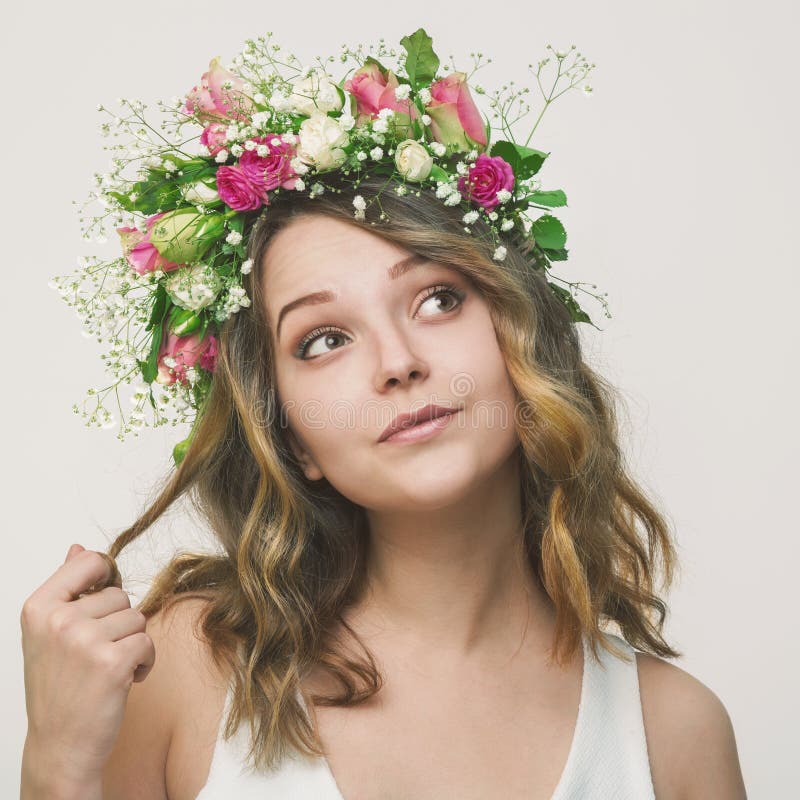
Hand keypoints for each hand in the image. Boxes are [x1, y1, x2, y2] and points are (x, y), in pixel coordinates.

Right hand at [20, 544, 155, 783]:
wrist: (60, 745)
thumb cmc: (58, 688)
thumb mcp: (49, 634)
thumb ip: (67, 588)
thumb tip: (78, 548)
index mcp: (39, 607)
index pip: (89, 562)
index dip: (105, 578)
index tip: (100, 603)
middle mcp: (59, 620)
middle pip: (119, 595)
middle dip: (118, 623)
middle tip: (96, 655)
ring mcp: (85, 641)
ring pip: (137, 619)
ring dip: (132, 644)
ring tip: (107, 669)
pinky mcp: (112, 662)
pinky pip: (148, 643)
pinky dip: (144, 662)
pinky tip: (124, 680)